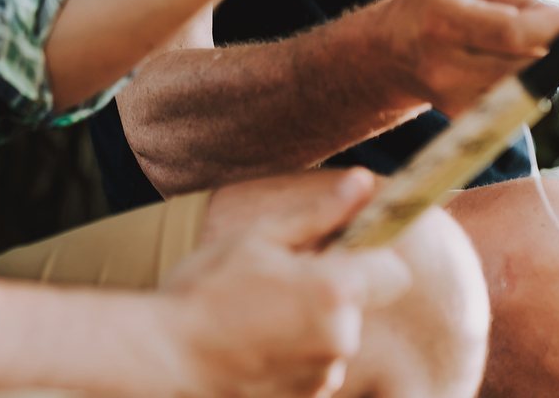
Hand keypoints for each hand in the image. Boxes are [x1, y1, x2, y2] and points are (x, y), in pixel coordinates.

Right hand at [156, 170, 408, 397]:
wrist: (163, 356)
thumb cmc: (205, 290)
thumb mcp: (259, 238)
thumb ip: (321, 214)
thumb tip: (364, 182)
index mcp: (334, 290)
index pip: (395, 271)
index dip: (371, 257)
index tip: (338, 251)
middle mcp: (340, 338)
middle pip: (359, 303)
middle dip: (331, 289)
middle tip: (276, 281)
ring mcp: (324, 376)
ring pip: (336, 335)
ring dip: (312, 323)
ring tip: (258, 315)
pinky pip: (317, 366)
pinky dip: (296, 353)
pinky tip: (255, 343)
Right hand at [369, 0, 558, 117]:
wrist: (389, 53)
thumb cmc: (433, 4)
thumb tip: (558, 16)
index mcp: (444, 18)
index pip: (511, 31)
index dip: (556, 27)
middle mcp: (446, 64)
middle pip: (525, 64)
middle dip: (557, 45)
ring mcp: (455, 98)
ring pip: (526, 86)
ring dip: (544, 64)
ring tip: (538, 41)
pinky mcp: (465, 118)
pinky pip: (514, 102)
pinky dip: (527, 82)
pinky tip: (518, 63)